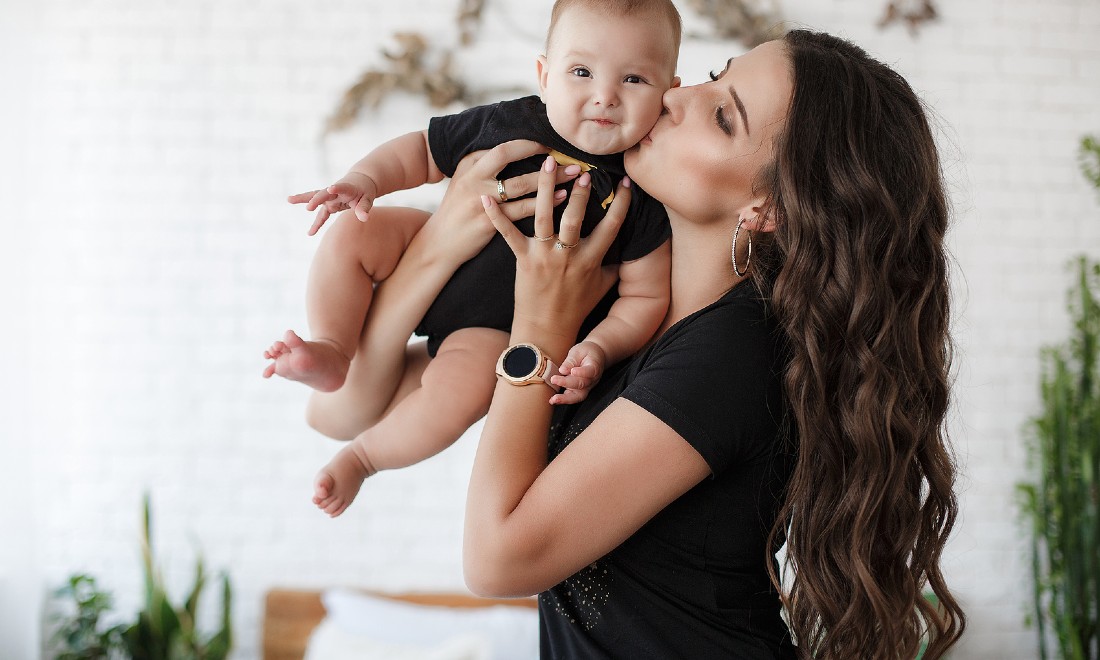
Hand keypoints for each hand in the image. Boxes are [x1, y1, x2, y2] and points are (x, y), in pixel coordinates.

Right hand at [288, 172, 378, 235]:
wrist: (360, 182)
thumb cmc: (364, 190)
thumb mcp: (368, 198)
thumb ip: (364, 208)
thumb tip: (364, 219)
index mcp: (346, 188)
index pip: (341, 187)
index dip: (336, 188)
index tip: (331, 188)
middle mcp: (335, 191)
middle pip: (323, 193)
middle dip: (316, 200)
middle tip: (309, 208)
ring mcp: (330, 197)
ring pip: (315, 198)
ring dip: (303, 199)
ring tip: (289, 200)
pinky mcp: (329, 204)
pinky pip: (321, 214)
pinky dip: (317, 223)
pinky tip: (310, 233)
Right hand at [416, 140, 580, 267]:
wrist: (440, 243)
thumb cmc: (458, 211)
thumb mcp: (465, 181)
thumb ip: (485, 166)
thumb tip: (517, 150)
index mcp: (469, 163)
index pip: (503, 146)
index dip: (529, 143)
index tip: (550, 143)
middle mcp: (473, 177)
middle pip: (510, 157)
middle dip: (540, 153)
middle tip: (565, 154)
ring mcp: (480, 198)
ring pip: (522, 183)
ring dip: (550, 179)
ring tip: (573, 174)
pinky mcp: (489, 220)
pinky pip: (524, 209)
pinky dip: (546, 202)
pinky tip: (563, 197)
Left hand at [482, 155, 631, 341]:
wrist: (547, 330)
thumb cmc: (576, 307)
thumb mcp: (603, 286)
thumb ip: (617, 264)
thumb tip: (635, 248)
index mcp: (591, 260)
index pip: (612, 226)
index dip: (621, 204)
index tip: (626, 183)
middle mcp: (568, 256)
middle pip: (575, 217)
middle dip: (580, 192)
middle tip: (582, 169)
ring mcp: (544, 257)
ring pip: (544, 216)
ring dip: (544, 188)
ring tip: (547, 163)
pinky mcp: (523, 260)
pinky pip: (508, 234)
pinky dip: (496, 216)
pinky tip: (486, 197)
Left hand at [549, 340, 605, 404]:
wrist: (595, 356)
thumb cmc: (586, 352)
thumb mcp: (578, 351)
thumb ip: (571, 361)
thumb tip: (562, 370)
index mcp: (594, 367)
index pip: (590, 371)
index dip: (582, 372)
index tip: (572, 371)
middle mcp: (592, 379)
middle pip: (581, 384)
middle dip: (567, 383)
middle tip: (554, 379)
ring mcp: (587, 387)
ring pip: (578, 396)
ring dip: (565, 398)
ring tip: (553, 400)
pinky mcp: (580, 390)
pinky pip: (573, 397)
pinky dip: (564, 400)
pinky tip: (553, 400)